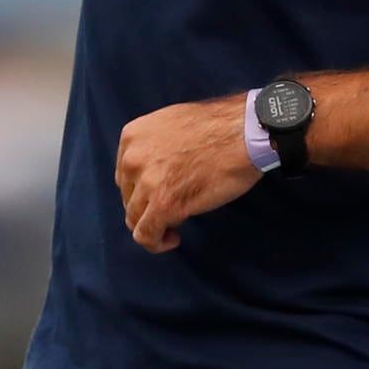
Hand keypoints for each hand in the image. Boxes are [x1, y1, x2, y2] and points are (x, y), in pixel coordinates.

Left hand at [115, 94, 262, 253]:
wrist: (244, 133)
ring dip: (154, 225)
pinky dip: (156, 243)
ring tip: (174, 226)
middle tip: (172, 208)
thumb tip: (156, 171)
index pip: (125, 175)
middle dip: (147, 206)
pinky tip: (174, 238)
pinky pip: (146, 236)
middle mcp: (132, 158)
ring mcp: (146, 183)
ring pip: (135, 219)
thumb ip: (155, 147)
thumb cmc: (218, 128)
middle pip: (128, 197)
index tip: (161, 193)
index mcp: (132, 137)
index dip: (143, 189)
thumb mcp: (171, 125)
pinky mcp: (163, 205)